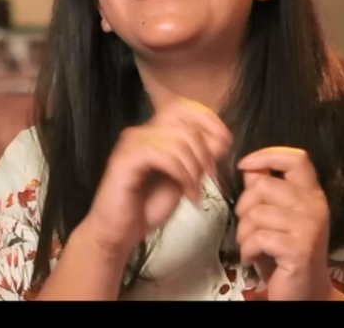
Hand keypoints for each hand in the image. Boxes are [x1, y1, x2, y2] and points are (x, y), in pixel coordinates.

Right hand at [81, 98, 231, 261]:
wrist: (118, 234)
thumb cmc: (146, 208)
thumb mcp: (183, 180)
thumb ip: (199, 158)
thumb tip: (222, 139)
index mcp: (152, 132)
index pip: (184, 107)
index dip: (208, 119)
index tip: (226, 142)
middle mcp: (140, 131)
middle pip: (185, 122)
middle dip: (206, 150)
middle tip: (211, 176)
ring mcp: (131, 143)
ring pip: (178, 140)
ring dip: (196, 168)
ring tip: (196, 191)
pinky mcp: (125, 159)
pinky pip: (164, 156)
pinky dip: (184, 175)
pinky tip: (188, 195)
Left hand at [234, 147, 333, 300]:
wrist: (305, 292)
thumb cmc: (284, 252)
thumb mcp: (274, 217)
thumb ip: (264, 191)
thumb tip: (249, 168)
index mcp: (311, 194)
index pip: (296, 158)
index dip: (267, 155)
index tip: (245, 164)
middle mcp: (315, 206)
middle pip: (262, 185)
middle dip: (243, 207)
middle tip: (247, 226)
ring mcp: (310, 227)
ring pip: (255, 213)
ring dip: (243, 233)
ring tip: (251, 245)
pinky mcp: (300, 248)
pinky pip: (257, 238)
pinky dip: (246, 250)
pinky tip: (252, 258)